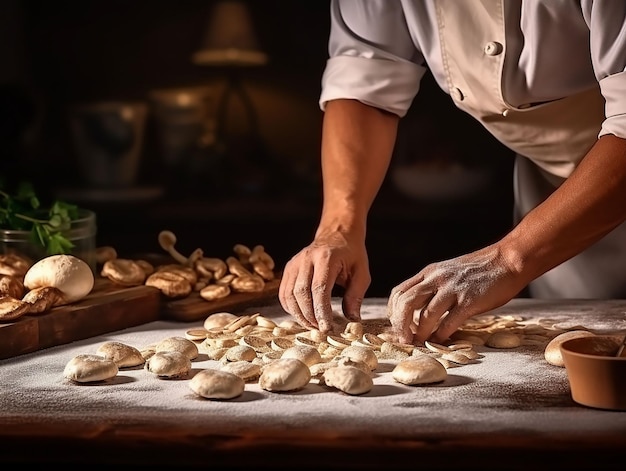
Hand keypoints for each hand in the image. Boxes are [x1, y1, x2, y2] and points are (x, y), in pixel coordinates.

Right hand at [278, 231, 370, 332]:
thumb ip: (356, 296)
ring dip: (299, 315)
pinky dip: (290, 308)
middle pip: (301, 292)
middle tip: (321, 329)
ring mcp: (294, 263)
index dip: (321, 311)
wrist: (336, 235)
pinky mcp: (289, 268)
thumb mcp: (361, 273)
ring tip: (313, 325)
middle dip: (310, 315)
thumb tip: (352, 320)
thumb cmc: (351, 255)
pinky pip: (284, 293)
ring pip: (289, 294)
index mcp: (326, 257)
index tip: (327, 328)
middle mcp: (306, 258)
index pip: (319, 288)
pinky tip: (302, 315)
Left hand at [386, 244, 525, 343]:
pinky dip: (441, 335)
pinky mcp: (470, 300)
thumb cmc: (480, 270)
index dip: (393, 312)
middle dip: (400, 325)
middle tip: (403, 340)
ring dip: (419, 333)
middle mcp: (437, 279)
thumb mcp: (448, 272)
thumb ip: (433, 287)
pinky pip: (449, 322)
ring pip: (425, 315)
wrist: (509, 260)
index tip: (396, 326)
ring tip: (419, 344)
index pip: (399, 292)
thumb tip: (418, 311)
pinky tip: (440, 342)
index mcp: (429, 272)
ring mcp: (453, 289)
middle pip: (406, 303)